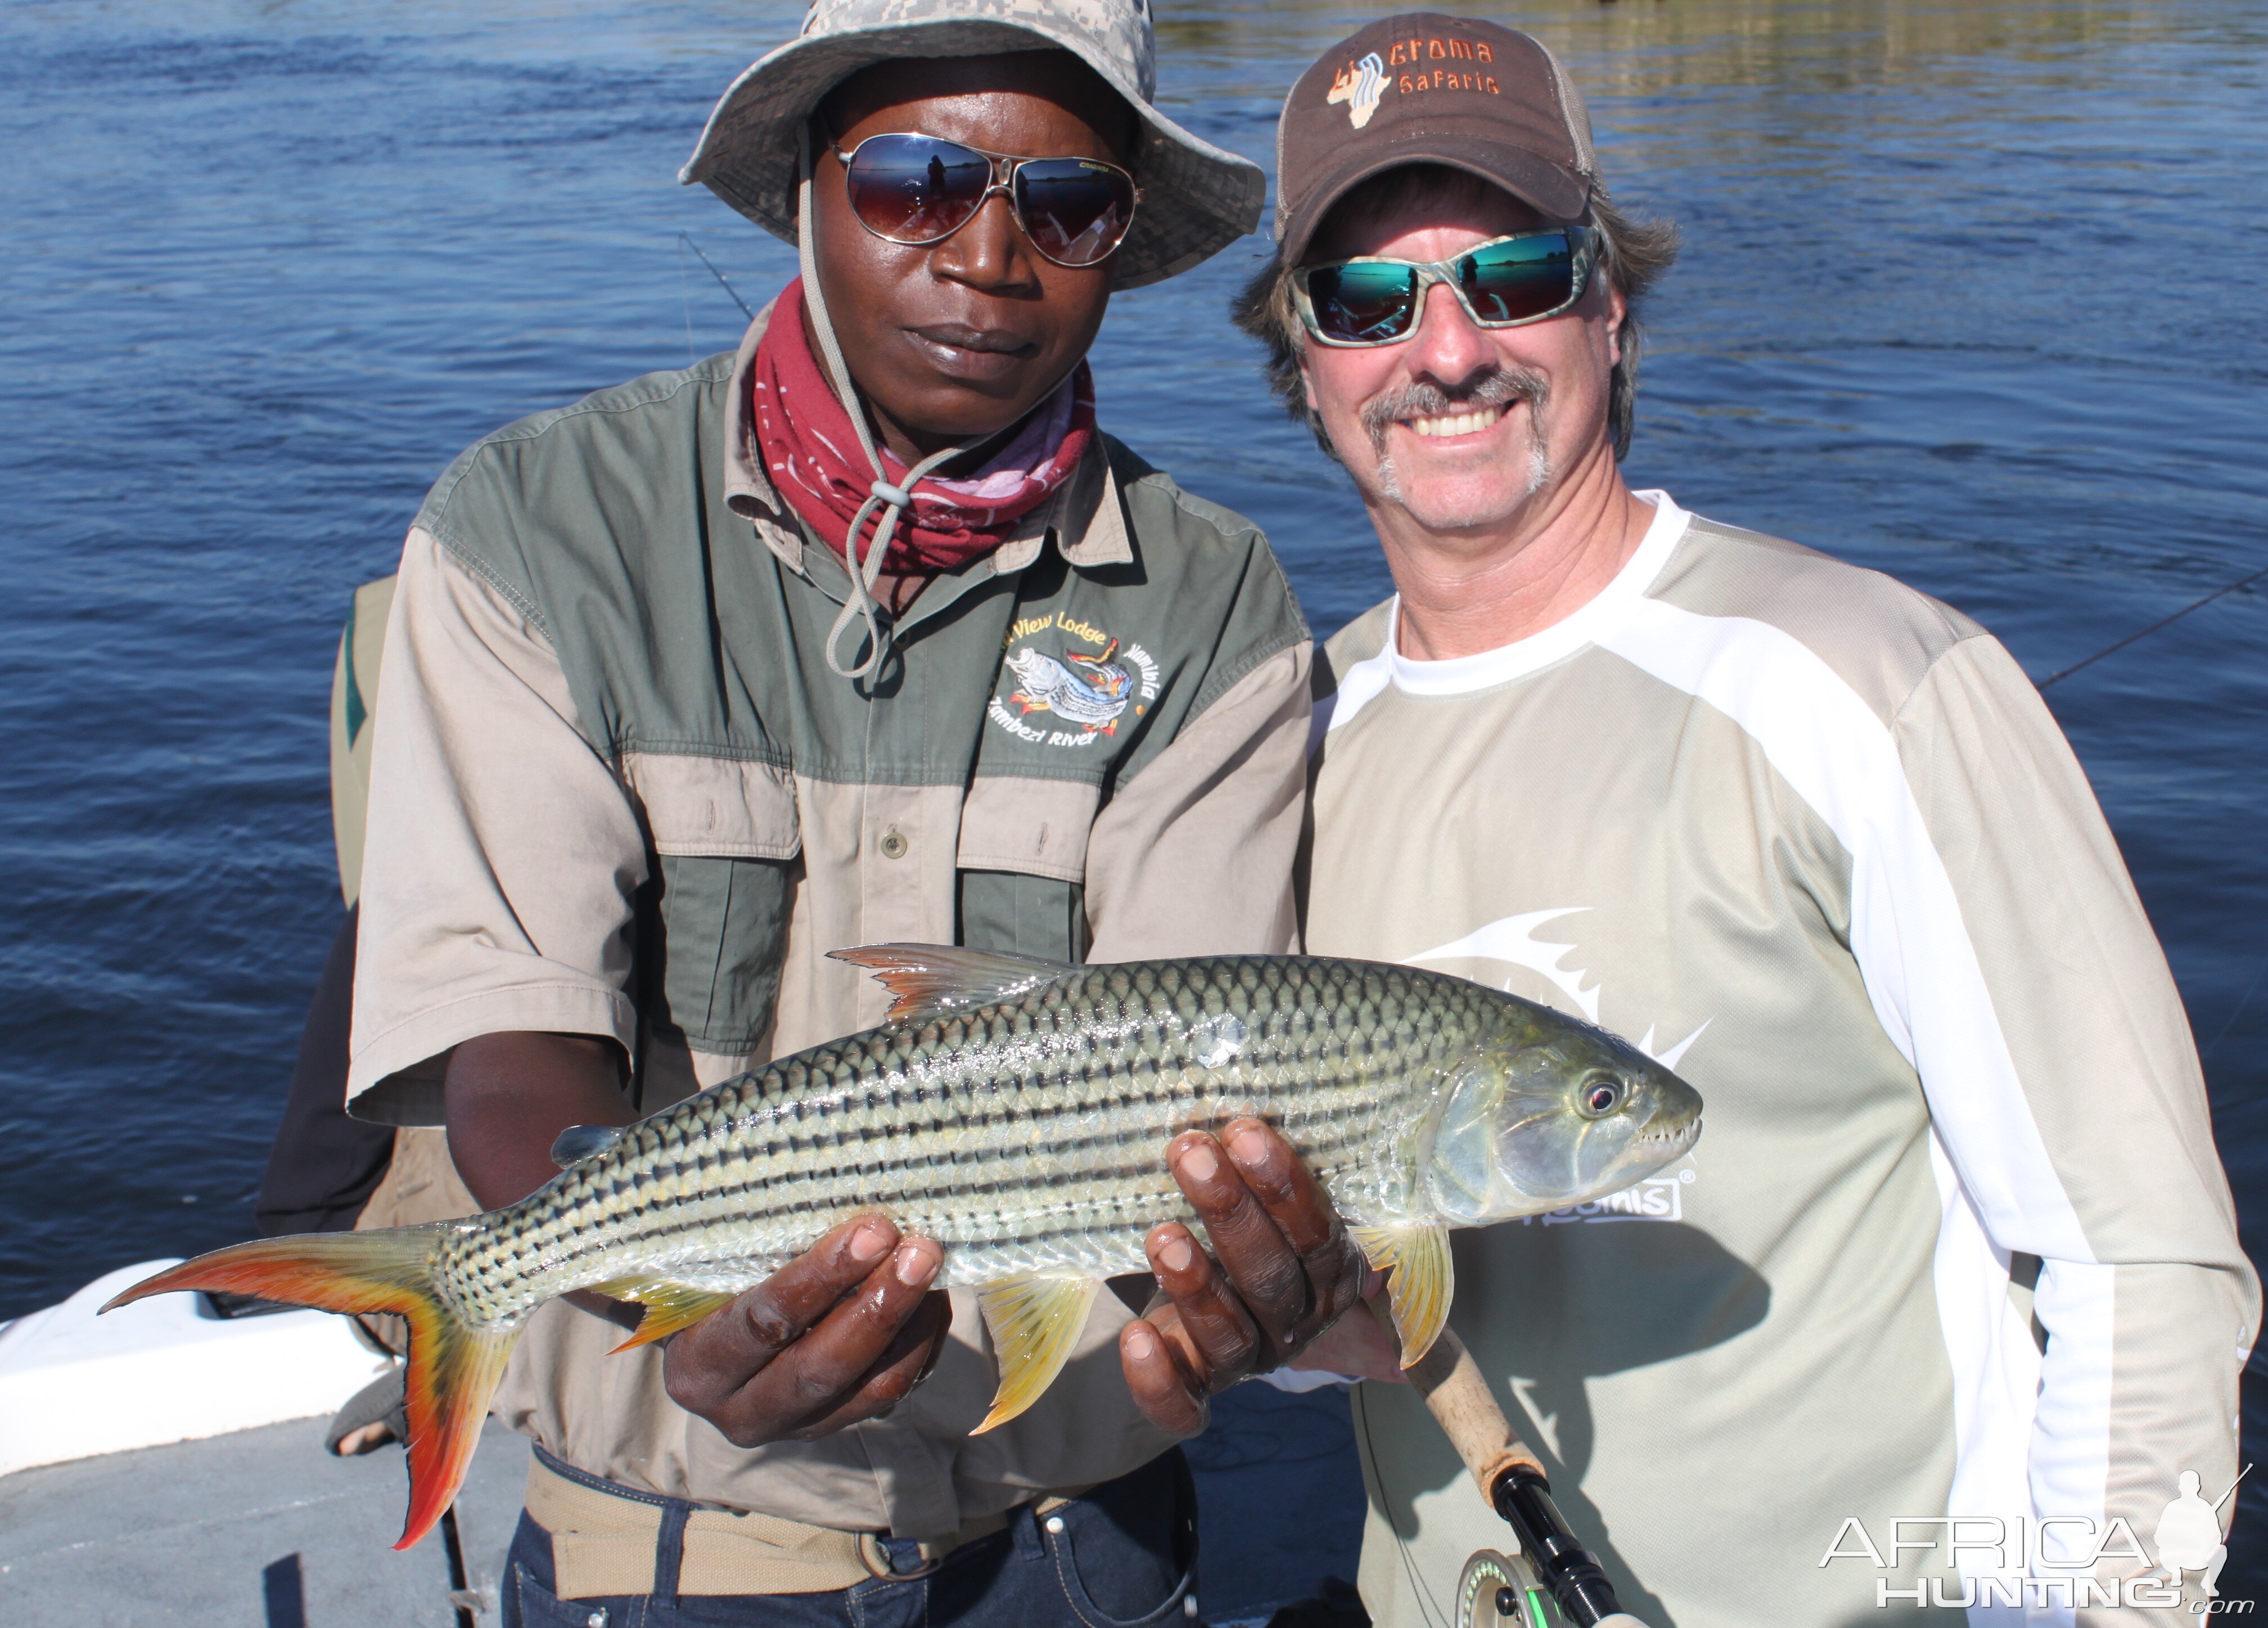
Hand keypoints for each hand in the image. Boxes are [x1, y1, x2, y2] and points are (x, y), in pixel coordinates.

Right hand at [663, 1216, 950, 1446]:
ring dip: (909, 1322)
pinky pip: (892, 1393)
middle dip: (878, 1306)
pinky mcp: (839, 1425)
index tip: (872, 1231)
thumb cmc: (712, 1281)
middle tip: (920, 1251)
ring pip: (868, 1388)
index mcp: (697, 1367)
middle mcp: (742, 1412)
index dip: (819, 1279)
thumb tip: (804, 1180)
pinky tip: (932, 1296)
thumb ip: (742, 1245)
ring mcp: (796, 1427)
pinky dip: (920, 1342)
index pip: (761, 1325)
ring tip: (933, 1263)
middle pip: (821, 1367)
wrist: (717, 1338)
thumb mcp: (710, 1265)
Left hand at [1117, 1118, 1372, 1432]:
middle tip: (1191, 1155)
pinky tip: (1136, 1337)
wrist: (1216, 1302)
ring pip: (1232, 1335)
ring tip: (1160, 1235)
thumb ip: (1257, 1166)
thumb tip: (1231, 1093)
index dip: (1285, 1187)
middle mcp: (1295, 1323)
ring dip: (1197, 1286)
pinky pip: (1186, 1406)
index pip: (1318, 1235)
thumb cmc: (1240, 1229)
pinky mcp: (1201, 1391)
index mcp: (1326, 1273)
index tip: (1243, 1131)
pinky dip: (1160, 1380)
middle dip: (1231, 1214)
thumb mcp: (1264, 1199)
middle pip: (1272, 1278)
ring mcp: (1250, 1361)